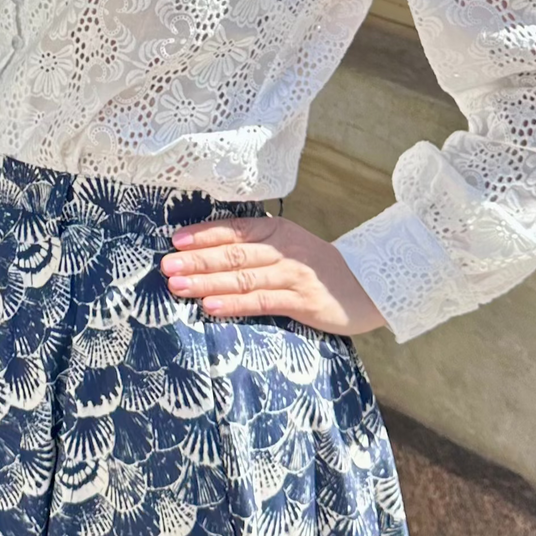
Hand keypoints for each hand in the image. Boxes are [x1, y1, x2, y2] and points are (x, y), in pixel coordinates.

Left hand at [160, 215, 386, 335]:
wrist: (369, 285)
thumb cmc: (318, 268)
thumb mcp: (288, 247)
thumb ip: (255, 246)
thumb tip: (208, 251)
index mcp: (277, 231)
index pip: (234, 229)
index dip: (203, 234)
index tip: (174, 241)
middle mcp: (283, 250)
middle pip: (232, 254)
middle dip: (196, 260)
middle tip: (166, 266)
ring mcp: (293, 275)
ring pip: (242, 278)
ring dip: (207, 282)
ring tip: (178, 286)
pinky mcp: (302, 302)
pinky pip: (262, 301)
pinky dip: (234, 304)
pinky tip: (211, 307)